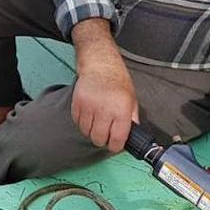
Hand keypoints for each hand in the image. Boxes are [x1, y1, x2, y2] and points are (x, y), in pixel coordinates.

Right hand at [71, 19, 138, 152]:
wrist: (99, 63)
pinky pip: (77, 122)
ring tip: (97, 123)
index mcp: (121, 110)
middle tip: (105, 134)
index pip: (117, 139)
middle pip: (99, 139)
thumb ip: (132, 118)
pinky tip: (89, 116)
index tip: (115, 145)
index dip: (116, 146)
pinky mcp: (77, 103)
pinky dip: (82, 123)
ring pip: (86, 132)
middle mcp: (104, 110)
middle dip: (103, 140)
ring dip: (91, 131)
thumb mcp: (131, 98)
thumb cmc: (117, 79)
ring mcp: (89, 106)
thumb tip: (132, 134)